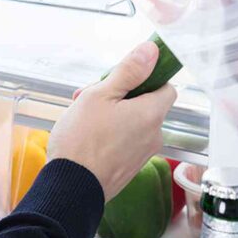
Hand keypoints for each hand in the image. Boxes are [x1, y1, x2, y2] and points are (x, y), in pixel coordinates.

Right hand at [46, 41, 177, 200]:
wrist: (71, 186)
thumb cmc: (82, 139)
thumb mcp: (100, 94)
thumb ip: (128, 71)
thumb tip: (151, 51)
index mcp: (151, 114)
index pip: (166, 87)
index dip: (147, 79)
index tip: (124, 77)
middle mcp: (154, 135)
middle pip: (146, 104)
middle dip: (121, 96)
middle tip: (92, 96)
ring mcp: (143, 154)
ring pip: (134, 123)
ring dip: (114, 114)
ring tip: (83, 117)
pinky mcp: (130, 168)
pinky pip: (127, 142)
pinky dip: (112, 134)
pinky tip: (87, 135)